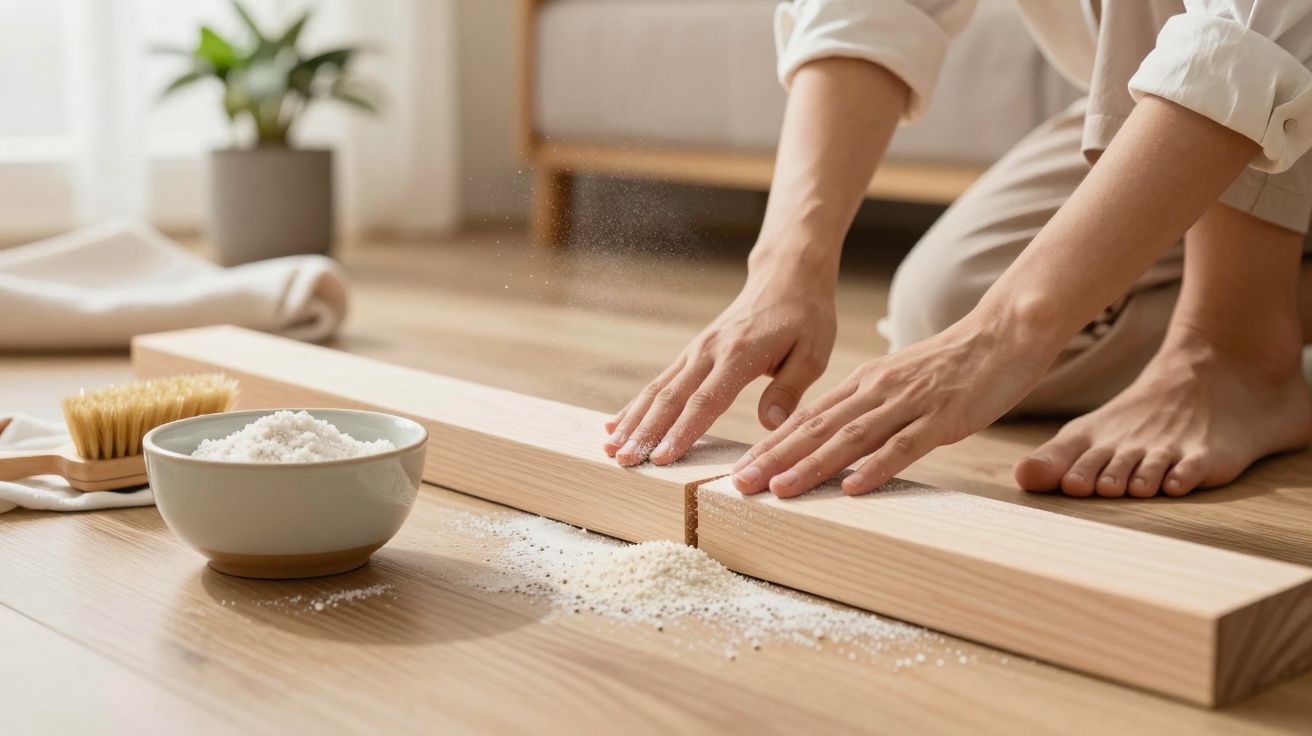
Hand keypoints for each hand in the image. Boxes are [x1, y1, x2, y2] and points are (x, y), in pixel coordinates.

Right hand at [605, 256, 837, 466]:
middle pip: (671, 397)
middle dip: (645, 432)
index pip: (706, 400)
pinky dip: (636, 405)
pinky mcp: (692, 352)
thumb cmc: (805, 317)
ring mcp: (696, 350)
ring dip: (633, 421)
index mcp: (740, 354)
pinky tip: (616, 424)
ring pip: (657, 389)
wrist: (786, 277)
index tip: (663, 458)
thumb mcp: (812, 352)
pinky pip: (660, 381)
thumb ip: (790, 389)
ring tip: (611, 449)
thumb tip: (769, 424)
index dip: (682, 431)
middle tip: (624, 461)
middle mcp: (709, 351)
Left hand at [730, 308, 1056, 496]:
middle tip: (739, 485)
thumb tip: (833, 442)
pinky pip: (905, 445)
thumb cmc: (952, 366)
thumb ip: (866, 409)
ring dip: (812, 466)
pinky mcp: (943, 418)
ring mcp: (909, 404)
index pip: (806, 418)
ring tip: (779, 490)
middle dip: (774, 459)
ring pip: (850, 438)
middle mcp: (877, 391)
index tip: (738, 470)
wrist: (1004, 334)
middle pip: (816, 429)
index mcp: (863, 384)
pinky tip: (853, 488)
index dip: (770, 445)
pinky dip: (876, 468)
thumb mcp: (897, 383)